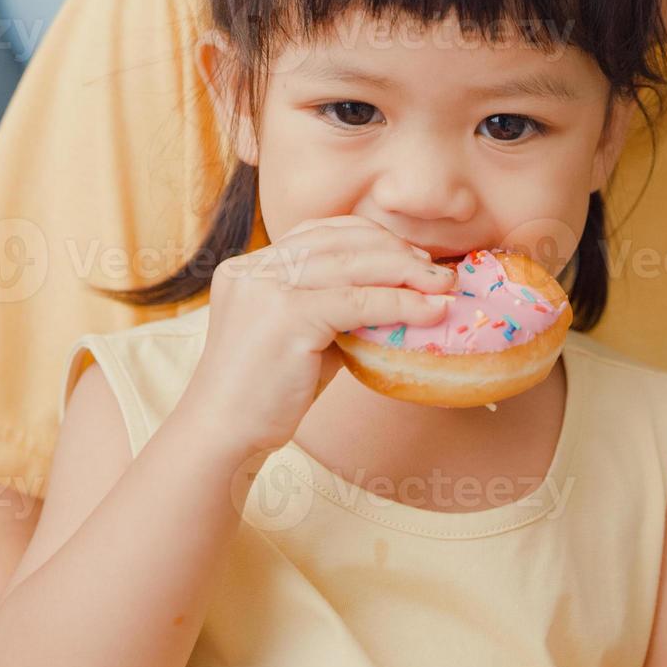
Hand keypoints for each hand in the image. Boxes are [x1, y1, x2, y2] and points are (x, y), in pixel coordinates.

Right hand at [178, 216, 454, 454]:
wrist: (223, 434)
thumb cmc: (266, 395)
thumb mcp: (301, 337)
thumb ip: (335, 310)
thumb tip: (398, 296)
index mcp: (249, 267)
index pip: (319, 233)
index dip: (370, 238)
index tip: (409, 256)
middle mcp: (254, 269)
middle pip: (339, 240)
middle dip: (395, 251)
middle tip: (436, 272)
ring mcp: (267, 288)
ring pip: (353, 264)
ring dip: (407, 272)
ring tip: (442, 287)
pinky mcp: (286, 316)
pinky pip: (359, 301)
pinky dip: (401, 302)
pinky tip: (430, 311)